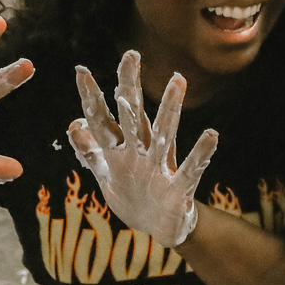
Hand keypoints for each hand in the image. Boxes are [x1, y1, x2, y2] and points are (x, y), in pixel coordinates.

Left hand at [67, 53, 217, 248]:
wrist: (158, 228)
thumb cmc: (133, 196)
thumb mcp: (106, 174)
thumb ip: (90, 151)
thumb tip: (72, 125)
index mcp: (120, 149)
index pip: (102, 119)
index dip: (91, 98)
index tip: (81, 70)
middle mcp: (140, 151)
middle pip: (132, 115)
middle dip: (130, 86)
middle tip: (131, 55)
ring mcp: (160, 167)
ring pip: (164, 133)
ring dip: (170, 108)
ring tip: (178, 80)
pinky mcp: (178, 188)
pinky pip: (191, 169)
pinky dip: (200, 153)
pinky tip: (212, 135)